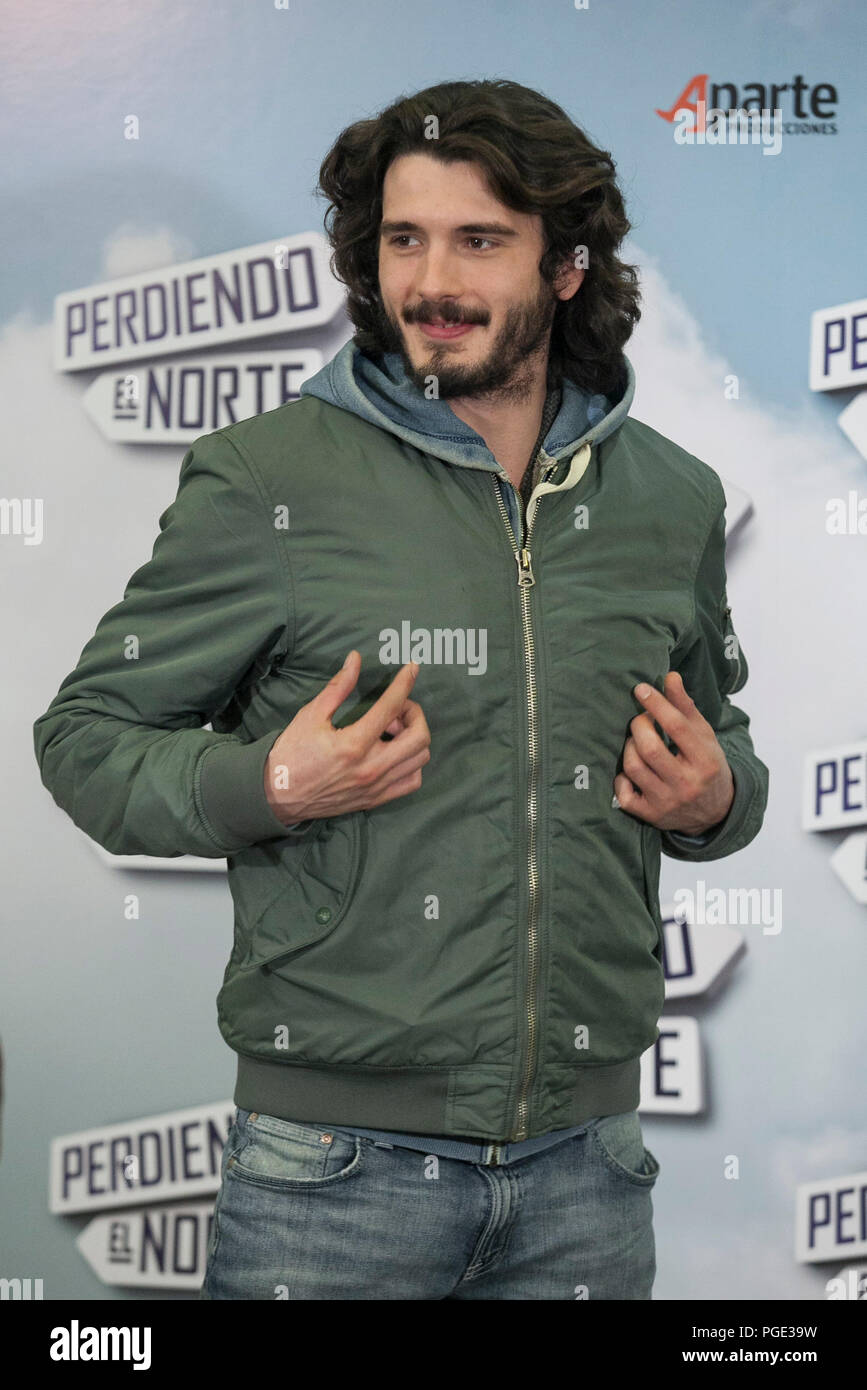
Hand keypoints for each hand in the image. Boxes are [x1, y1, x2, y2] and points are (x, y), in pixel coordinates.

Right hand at [264, 651, 430, 823]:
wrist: (277, 795)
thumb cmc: (292, 752)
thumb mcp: (311, 715)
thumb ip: (338, 687)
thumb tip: (355, 659)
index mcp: (353, 744)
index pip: (391, 707)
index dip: (405, 683)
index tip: (412, 668)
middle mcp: (371, 767)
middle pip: (419, 736)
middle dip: (414, 713)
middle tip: (397, 708)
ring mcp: (376, 786)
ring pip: (420, 759)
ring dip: (414, 738)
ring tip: (392, 731)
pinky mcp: (376, 799)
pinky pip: (412, 781)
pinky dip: (412, 763)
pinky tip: (396, 752)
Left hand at [613, 671, 733, 832]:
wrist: (714, 811)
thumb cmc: (706, 764)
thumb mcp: (704, 735)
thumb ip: (685, 706)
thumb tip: (670, 676)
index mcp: (705, 761)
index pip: (677, 727)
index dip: (656, 704)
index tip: (641, 689)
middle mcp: (687, 784)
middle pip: (650, 748)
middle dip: (639, 726)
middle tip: (640, 719)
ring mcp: (667, 802)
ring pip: (634, 768)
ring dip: (629, 747)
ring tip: (636, 741)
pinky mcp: (651, 816)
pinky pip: (624, 795)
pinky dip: (621, 779)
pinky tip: (630, 770)